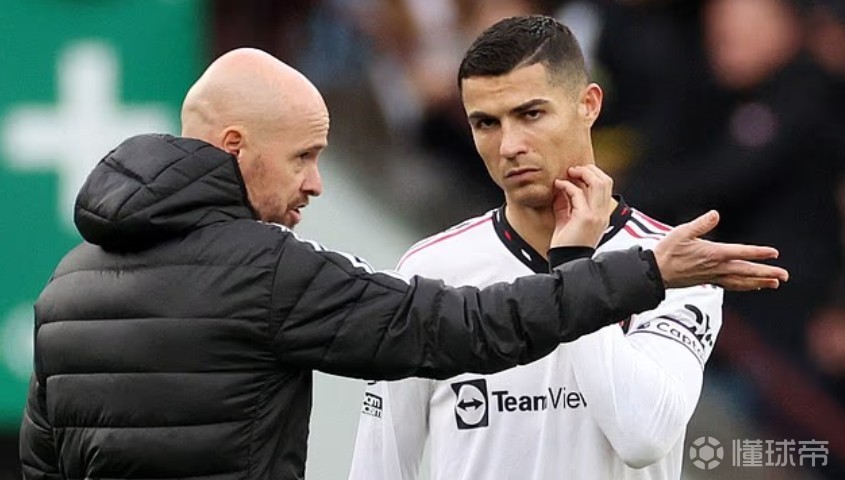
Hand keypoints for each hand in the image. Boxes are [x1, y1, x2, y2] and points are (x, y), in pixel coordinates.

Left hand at [551, 165, 612, 247]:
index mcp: (602, 214)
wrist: (565, 262)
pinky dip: (567, 186)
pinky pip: (578, 193)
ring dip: (583, 173)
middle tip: (572, 170)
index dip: (593, 175)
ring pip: (598, 183)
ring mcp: (597, 215)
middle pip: (606, 181)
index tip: (576, 173)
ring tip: (568, 173)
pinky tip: (558, 185)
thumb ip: (566, 203)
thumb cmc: (565, 244)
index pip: (606, 187)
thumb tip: (560, 187)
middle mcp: (603, 214)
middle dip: (589, 170)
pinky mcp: (585, 217)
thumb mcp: (566, 219)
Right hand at [653, 210, 788, 290]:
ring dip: (759, 282)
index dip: (757, 252)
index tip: (774, 253)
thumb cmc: (667, 251)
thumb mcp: (681, 232)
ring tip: (775, 283)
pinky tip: (752, 285)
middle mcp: (715, 267)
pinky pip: (731, 285)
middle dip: (766, 273)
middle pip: (745, 271)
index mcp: (712, 253)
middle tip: (785, 276)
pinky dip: (745, 286)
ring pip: (741, 281)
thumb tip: (715, 214)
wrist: (655, 273)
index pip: (740, 252)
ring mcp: (713, 276)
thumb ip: (700, 224)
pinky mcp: (708, 281)